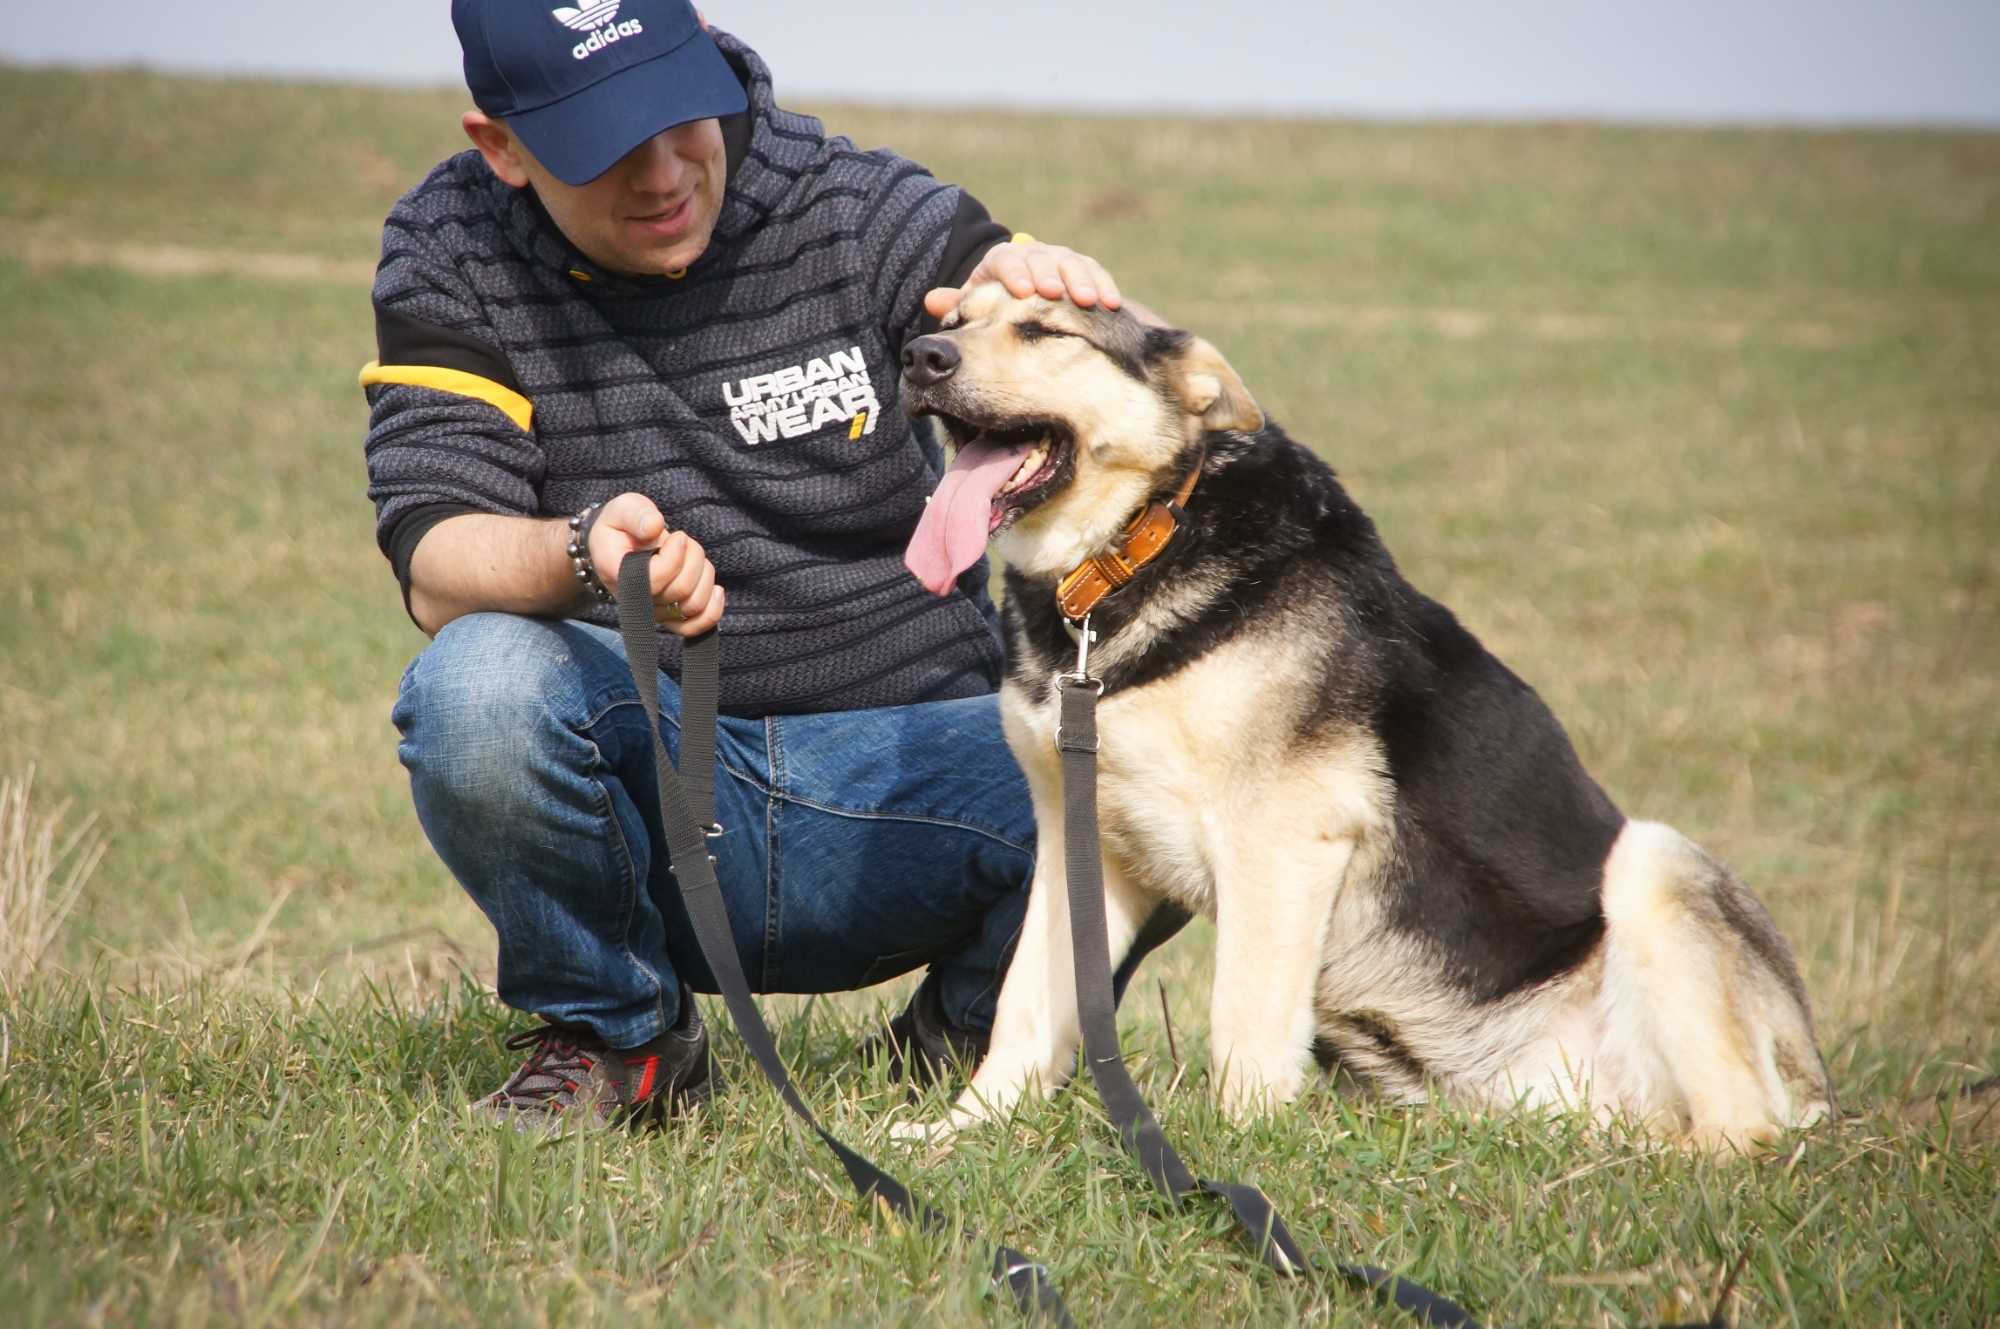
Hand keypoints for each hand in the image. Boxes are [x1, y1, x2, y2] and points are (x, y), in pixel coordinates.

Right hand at [588, 492, 724, 635]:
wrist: (618, 544)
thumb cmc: (622, 525)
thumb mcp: (623, 508)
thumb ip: (637, 514)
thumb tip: (655, 527)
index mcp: (618, 574)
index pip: (656, 579)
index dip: (675, 555)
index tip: (676, 535)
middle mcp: (635, 601)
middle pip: (681, 591)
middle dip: (693, 558)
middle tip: (684, 540)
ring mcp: (654, 612)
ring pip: (694, 605)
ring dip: (704, 575)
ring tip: (693, 556)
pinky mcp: (670, 618)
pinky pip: (695, 627)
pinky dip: (712, 610)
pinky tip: (716, 590)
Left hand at [923, 241, 1122, 320]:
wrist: (1020, 297)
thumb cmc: (994, 307)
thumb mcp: (973, 305)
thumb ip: (957, 303)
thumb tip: (932, 299)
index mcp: (1002, 262)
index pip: (1007, 261)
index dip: (1015, 274)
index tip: (1023, 291)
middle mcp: (1033, 255)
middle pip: (1043, 259)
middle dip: (1051, 275)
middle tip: (1056, 293)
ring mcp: (1060, 260)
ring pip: (1073, 264)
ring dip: (1083, 281)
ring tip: (1090, 301)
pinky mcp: (1084, 271)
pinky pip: (1096, 273)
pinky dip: (1105, 286)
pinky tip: (1114, 304)